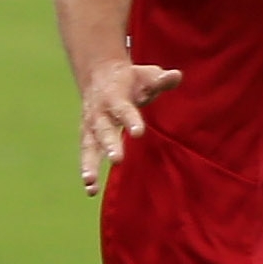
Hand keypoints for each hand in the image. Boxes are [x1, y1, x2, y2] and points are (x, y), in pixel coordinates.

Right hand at [79, 61, 181, 193]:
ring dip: (90, 165)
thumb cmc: (131, 79)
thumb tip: (176, 75)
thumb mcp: (146, 75)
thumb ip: (161, 80)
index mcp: (115, 96)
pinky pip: (86, 154)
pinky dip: (87, 171)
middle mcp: (100, 112)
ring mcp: (91, 125)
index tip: (138, 132)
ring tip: (90, 184)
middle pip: (104, 130)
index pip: (124, 109)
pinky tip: (90, 190)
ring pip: (89, 146)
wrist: (99, 74)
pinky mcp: (87, 136)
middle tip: (117, 159)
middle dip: (109, 144)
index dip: (131, 120)